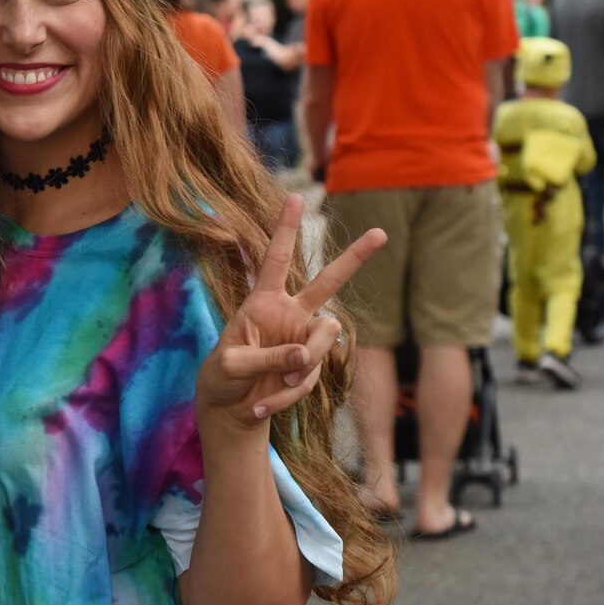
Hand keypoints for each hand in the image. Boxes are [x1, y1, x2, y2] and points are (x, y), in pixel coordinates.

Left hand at [196, 195, 385, 432]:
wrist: (229, 407)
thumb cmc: (222, 376)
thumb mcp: (231, 364)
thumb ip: (266, 356)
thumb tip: (303, 356)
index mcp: (262, 301)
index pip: (275, 259)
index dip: (286, 229)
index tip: (297, 197)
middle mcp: (288, 313)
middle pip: (327, 281)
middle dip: (354, 257)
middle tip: (381, 232)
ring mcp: (303, 339)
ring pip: (323, 341)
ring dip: (300, 367)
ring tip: (273, 385)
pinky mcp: (309, 366)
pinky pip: (310, 377)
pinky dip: (286, 395)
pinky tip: (260, 406)